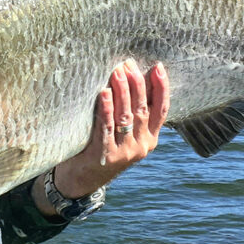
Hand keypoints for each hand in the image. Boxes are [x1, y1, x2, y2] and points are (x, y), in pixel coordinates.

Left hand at [33, 60, 168, 214]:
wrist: (81, 180)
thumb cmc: (102, 147)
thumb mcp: (123, 133)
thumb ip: (131, 113)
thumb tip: (132, 75)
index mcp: (150, 138)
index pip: (161, 109)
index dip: (162, 88)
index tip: (158, 66)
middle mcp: (141, 146)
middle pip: (142, 109)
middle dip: (137, 83)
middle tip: (128, 63)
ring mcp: (124, 152)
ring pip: (126, 116)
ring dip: (122, 91)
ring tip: (117, 71)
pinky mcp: (106, 156)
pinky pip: (107, 128)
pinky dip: (106, 109)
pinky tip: (103, 93)